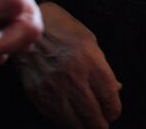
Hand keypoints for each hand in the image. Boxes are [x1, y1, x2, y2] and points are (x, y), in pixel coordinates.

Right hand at [17, 3, 121, 128]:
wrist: (28, 26)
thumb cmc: (62, 28)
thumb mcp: (90, 41)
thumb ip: (103, 67)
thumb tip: (116, 89)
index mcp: (91, 61)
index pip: (109, 98)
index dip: (114, 110)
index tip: (113, 112)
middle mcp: (74, 77)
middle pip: (93, 115)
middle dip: (101, 124)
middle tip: (102, 124)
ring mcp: (54, 88)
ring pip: (75, 122)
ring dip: (85, 127)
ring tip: (89, 125)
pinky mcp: (38, 94)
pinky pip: (55, 117)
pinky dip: (66, 122)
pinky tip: (71, 119)